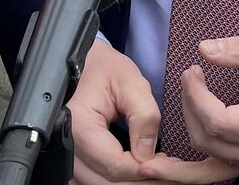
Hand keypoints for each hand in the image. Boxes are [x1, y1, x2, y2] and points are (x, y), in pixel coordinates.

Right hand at [67, 38, 161, 184]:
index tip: (168, 164)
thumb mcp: (130, 82)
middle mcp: (68, 147)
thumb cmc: (105, 70)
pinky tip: (141, 170)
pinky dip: (119, 180)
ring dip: (131, 182)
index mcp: (79, 126)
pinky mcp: (76, 161)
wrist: (86, 65)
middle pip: (107, 182)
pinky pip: (96, 179)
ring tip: (159, 170)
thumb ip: (143, 115)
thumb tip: (147, 154)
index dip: (143, 169)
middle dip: (141, 180)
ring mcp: (69, 157)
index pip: (113, 164)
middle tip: (171, 172)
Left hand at [136, 28, 238, 181]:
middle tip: (190, 73)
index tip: (192, 69)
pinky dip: (193, 160)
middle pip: (209, 140)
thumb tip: (204, 49)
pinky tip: (169, 154)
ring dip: (190, 127)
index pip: (220, 122)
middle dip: (190, 106)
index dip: (196, 96)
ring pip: (209, 156)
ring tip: (186, 95)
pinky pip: (217, 166)